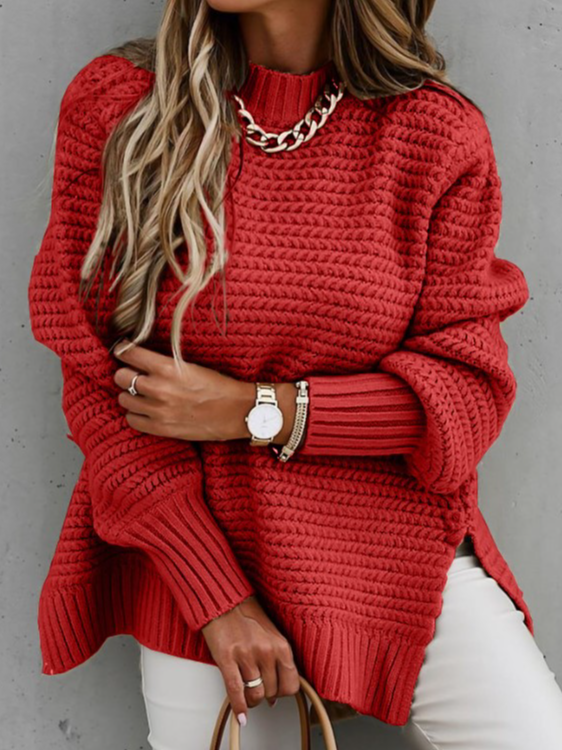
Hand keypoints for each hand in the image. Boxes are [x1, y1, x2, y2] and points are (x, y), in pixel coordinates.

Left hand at [112, 338, 254, 440]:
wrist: (237, 411)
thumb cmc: (218, 386)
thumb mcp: (190, 366)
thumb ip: (164, 363)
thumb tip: (139, 358)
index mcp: (168, 368)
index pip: (129, 354)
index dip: (122, 350)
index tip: (122, 349)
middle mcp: (159, 389)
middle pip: (120, 377)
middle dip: (125, 373)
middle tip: (133, 373)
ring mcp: (158, 411)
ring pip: (123, 399)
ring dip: (129, 395)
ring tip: (141, 394)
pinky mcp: (161, 429)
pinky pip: (132, 420)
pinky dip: (135, 414)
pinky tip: (146, 410)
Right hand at [201, 595, 300, 724]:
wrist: (224, 600)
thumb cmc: (247, 615)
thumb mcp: (272, 634)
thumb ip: (277, 661)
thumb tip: (276, 695)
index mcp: (281, 645)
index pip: (291, 685)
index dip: (283, 693)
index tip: (277, 692)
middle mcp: (266, 651)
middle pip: (272, 692)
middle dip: (265, 695)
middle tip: (258, 689)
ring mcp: (246, 655)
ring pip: (255, 695)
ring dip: (251, 701)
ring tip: (247, 696)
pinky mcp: (227, 658)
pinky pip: (235, 691)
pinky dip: (238, 708)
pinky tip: (240, 716)